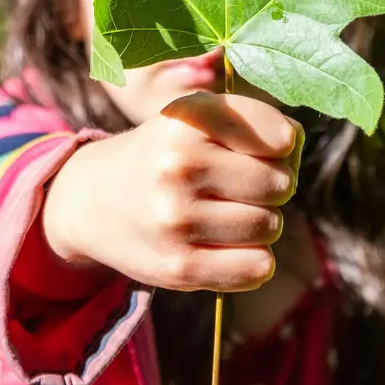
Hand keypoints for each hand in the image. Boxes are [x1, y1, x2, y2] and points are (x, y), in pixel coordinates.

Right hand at [42, 92, 302, 292]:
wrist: (91, 200)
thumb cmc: (164, 153)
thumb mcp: (195, 116)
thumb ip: (253, 122)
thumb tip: (293, 146)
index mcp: (187, 119)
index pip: (279, 136)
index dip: (282, 144)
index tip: (264, 147)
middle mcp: (178, 165)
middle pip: (280, 184)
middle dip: (273, 186)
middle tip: (242, 186)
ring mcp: (176, 218)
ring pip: (270, 226)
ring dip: (261, 223)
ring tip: (227, 213)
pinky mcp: (178, 266)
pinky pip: (256, 268)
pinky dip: (254, 260)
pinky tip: (227, 245)